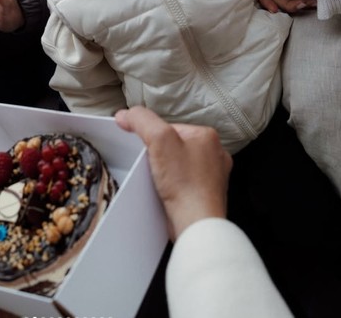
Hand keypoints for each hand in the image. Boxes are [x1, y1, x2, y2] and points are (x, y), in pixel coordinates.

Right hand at [115, 106, 231, 240]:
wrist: (196, 225)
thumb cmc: (183, 181)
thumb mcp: (158, 138)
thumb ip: (141, 120)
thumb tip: (125, 114)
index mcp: (207, 136)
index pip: (170, 128)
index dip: (153, 138)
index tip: (145, 151)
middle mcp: (216, 155)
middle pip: (175, 147)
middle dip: (160, 156)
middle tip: (150, 167)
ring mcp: (214, 178)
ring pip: (179, 167)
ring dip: (166, 172)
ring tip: (156, 181)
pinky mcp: (207, 197)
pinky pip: (184, 185)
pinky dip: (173, 188)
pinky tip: (165, 193)